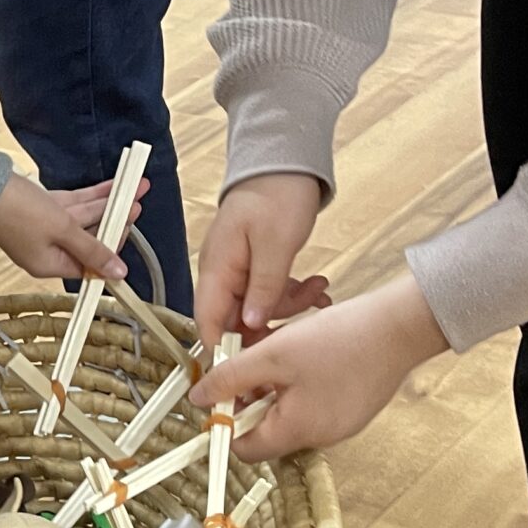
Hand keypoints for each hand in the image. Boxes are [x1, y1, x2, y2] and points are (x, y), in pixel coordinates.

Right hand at [0, 173, 137, 281]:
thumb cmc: (16, 212)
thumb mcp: (62, 231)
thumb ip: (93, 249)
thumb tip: (117, 273)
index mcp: (50, 265)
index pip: (92, 262)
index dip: (113, 244)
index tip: (130, 225)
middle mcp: (48, 250)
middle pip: (90, 237)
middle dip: (115, 217)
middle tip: (136, 199)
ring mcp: (44, 228)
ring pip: (84, 217)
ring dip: (107, 202)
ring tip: (133, 186)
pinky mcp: (41, 209)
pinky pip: (73, 205)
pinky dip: (91, 196)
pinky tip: (110, 186)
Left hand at [188, 275, 447, 460]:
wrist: (402, 325)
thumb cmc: (341, 339)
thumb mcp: (272, 354)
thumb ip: (230, 378)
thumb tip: (198, 398)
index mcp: (297, 431)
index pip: (245, 449)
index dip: (225, 423)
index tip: (218, 394)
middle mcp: (321, 437)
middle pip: (267, 432)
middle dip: (249, 401)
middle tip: (248, 365)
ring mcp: (341, 425)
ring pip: (289, 416)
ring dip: (274, 391)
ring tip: (278, 356)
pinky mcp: (354, 410)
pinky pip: (314, 406)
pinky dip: (299, 388)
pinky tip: (305, 358)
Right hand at [197, 173, 332, 349]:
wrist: (286, 163)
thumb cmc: (276, 194)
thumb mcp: (276, 244)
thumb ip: (263, 287)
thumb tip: (250, 323)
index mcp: (217, 268)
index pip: (207, 321)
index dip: (223, 347)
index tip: (250, 364)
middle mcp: (222, 272)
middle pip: (235, 319)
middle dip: (271, 323)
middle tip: (304, 317)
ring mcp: (238, 270)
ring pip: (257, 307)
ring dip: (290, 305)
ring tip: (319, 291)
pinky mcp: (254, 266)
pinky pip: (268, 292)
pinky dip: (292, 293)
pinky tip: (315, 288)